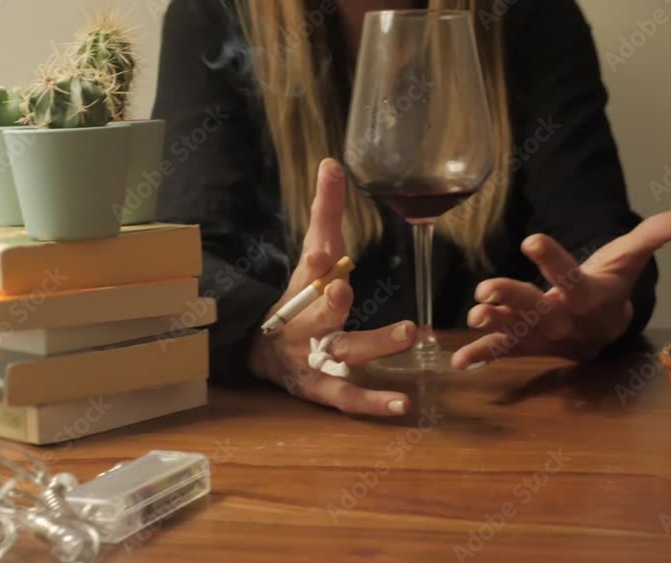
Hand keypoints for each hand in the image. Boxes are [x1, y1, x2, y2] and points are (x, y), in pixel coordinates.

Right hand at [248, 158, 417, 415]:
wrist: (263, 347)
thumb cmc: (300, 294)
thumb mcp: (313, 252)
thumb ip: (326, 210)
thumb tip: (332, 162)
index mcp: (304, 287)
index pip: (310, 269)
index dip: (316, 261)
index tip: (323, 250)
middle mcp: (304, 323)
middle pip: (318, 312)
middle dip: (329, 302)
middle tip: (343, 287)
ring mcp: (311, 359)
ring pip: (339, 353)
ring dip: (371, 345)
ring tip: (407, 335)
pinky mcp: (321, 388)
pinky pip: (348, 397)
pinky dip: (374, 403)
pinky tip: (405, 405)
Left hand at [452, 211, 670, 367]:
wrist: (604, 325)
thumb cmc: (612, 283)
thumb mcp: (631, 257)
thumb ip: (652, 236)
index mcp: (590, 296)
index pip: (572, 278)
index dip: (553, 260)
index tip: (531, 239)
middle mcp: (566, 320)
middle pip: (539, 311)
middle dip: (512, 300)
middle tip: (485, 288)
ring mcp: (545, 336)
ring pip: (518, 333)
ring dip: (494, 328)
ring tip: (472, 317)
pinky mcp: (528, 345)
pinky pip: (505, 352)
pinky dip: (482, 356)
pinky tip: (459, 361)